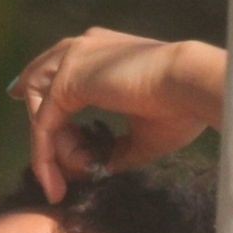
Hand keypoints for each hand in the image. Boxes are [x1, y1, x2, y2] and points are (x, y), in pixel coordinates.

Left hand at [9, 28, 220, 201]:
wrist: (193, 85)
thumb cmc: (181, 108)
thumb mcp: (142, 135)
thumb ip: (115, 149)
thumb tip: (98, 169)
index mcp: (99, 53)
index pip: (57, 84)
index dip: (49, 120)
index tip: (55, 155)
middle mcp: (81, 49)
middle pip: (39, 96)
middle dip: (47, 140)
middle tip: (56, 177)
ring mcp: (71, 60)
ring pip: (39, 112)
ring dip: (50, 151)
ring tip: (68, 180)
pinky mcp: (66, 78)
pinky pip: (42, 125)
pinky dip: (45, 156)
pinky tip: (55, 182)